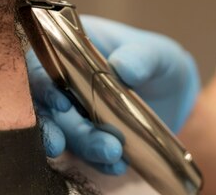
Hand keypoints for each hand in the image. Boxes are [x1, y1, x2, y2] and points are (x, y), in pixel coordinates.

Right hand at [28, 15, 199, 174]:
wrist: (174, 94)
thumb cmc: (158, 62)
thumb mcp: (157, 53)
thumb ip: (141, 57)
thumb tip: (122, 68)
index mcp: (70, 49)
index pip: (42, 66)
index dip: (44, 87)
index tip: (62, 105)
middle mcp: (63, 81)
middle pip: (48, 107)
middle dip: (69, 128)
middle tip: (102, 142)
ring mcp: (72, 112)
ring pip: (64, 132)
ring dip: (85, 147)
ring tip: (114, 155)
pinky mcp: (85, 137)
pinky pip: (82, 154)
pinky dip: (97, 162)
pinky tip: (117, 165)